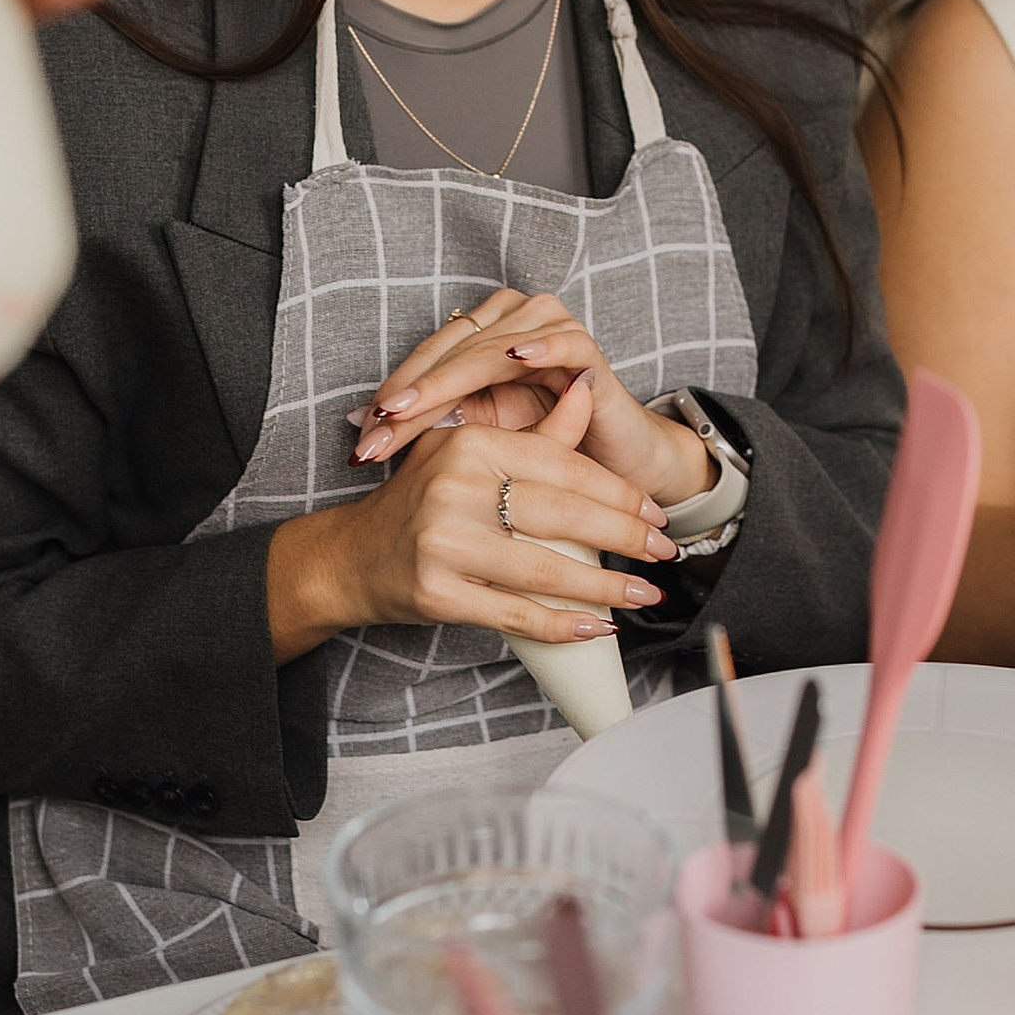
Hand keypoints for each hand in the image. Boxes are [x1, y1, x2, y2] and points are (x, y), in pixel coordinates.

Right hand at [266, 398, 679, 657]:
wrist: (348, 557)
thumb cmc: (420, 502)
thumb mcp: (471, 454)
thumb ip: (535, 432)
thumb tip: (584, 387)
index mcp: (471, 443)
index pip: (564, 467)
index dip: (618, 493)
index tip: (654, 512)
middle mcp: (456, 487)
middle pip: (565, 516)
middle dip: (626, 536)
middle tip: (666, 551)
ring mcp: (445, 542)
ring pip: (547, 570)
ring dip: (606, 587)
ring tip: (646, 593)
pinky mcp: (438, 592)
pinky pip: (517, 614)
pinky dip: (564, 625)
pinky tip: (599, 627)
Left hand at [350, 288, 714, 507]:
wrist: (613, 469)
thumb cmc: (543, 450)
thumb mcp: (479, 439)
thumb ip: (430, 424)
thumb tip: (359, 425)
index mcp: (484, 333)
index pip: (429, 360)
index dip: (394, 395)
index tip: (359, 438)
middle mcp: (513, 320)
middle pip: (450, 356)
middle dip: (409, 397)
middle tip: (373, 432)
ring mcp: (551, 328)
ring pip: (489, 350)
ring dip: (448, 381)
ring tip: (409, 408)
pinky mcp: (588, 348)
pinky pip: (562, 343)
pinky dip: (540, 347)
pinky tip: (513, 356)